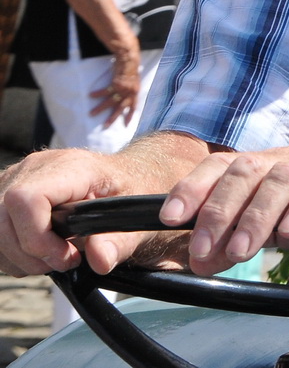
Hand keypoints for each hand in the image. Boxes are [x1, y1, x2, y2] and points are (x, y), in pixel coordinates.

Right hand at [0, 149, 133, 275]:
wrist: (124, 178)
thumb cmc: (130, 192)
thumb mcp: (136, 216)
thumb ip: (120, 241)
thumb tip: (100, 260)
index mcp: (70, 167)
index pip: (26, 199)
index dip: (37, 237)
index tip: (66, 256)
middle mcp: (35, 167)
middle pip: (2, 220)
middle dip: (29, 254)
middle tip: (64, 261)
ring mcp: (15, 178)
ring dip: (18, 257)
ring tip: (53, 257)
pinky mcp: (5, 192)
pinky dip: (10, 252)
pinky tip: (38, 251)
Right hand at [91, 44, 140, 127]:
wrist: (129, 59)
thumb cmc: (130, 69)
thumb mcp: (133, 81)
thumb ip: (131, 89)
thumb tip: (127, 94)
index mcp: (135, 92)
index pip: (133, 106)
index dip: (130, 115)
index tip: (127, 124)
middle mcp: (130, 92)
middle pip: (120, 108)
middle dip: (113, 117)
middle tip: (105, 126)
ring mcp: (123, 89)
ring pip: (110, 102)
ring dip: (100, 108)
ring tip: (91, 113)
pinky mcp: (116, 84)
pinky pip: (105, 91)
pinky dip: (98, 94)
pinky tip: (91, 96)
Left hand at [160, 144, 288, 276]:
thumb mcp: (282, 222)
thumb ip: (242, 235)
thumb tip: (199, 260)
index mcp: (267, 165)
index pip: (221, 167)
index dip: (192, 187)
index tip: (169, 216)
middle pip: (245, 172)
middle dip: (217, 211)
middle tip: (202, 251)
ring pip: (280, 180)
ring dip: (255, 217)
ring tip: (240, 251)